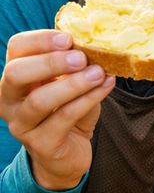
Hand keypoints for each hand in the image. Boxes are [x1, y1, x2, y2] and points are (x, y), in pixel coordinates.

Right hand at [0, 29, 114, 190]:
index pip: (15, 49)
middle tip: (81, 57)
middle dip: (50, 62)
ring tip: (98, 73)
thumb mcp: (69, 83)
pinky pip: (63, 118)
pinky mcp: (40, 144)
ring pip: (39, 100)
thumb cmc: (69, 113)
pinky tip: (105, 87)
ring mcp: (21, 125)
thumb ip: (75, 65)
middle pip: (16, 73)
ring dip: (72, 84)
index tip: (68, 38)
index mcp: (14, 78)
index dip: (40, 40)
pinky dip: (87, 100)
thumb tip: (94, 43)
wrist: (69, 154)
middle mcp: (9, 101)